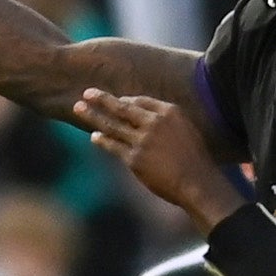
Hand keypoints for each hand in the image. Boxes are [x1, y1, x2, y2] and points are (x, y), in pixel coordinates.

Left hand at [74, 89, 245, 225]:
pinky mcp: (135, 159)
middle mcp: (154, 122)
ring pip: (112, 124)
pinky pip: (113, 145)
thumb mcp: (187, 130)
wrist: (197, 182)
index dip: (125, 100)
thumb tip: (148, 119)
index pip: (141, 100)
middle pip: (122, 107)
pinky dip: (102, 140)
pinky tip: (94, 136)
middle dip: (102, 99)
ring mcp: (142, 140)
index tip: (115, 100)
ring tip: (78, 108)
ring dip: (93, 115)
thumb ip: (167, 122)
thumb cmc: (195, 159)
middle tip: (86, 92)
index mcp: (169, 111)